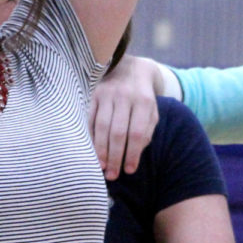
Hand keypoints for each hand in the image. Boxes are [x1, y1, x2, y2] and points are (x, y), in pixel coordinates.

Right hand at [89, 56, 161, 179]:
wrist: (131, 68)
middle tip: (112, 175)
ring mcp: (107, 93)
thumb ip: (146, 132)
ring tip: (101, 167)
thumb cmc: (143, 97)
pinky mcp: (94, 93)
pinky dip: (91, 136)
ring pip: (102, 126)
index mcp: (144, 101)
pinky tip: (92, 150)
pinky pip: (90, 118)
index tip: (129, 170)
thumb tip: (133, 156)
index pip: (137, 133)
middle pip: (118, 132)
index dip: (132, 154)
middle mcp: (125, 96)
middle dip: (114, 156)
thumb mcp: (152, 111)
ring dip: (101, 150)